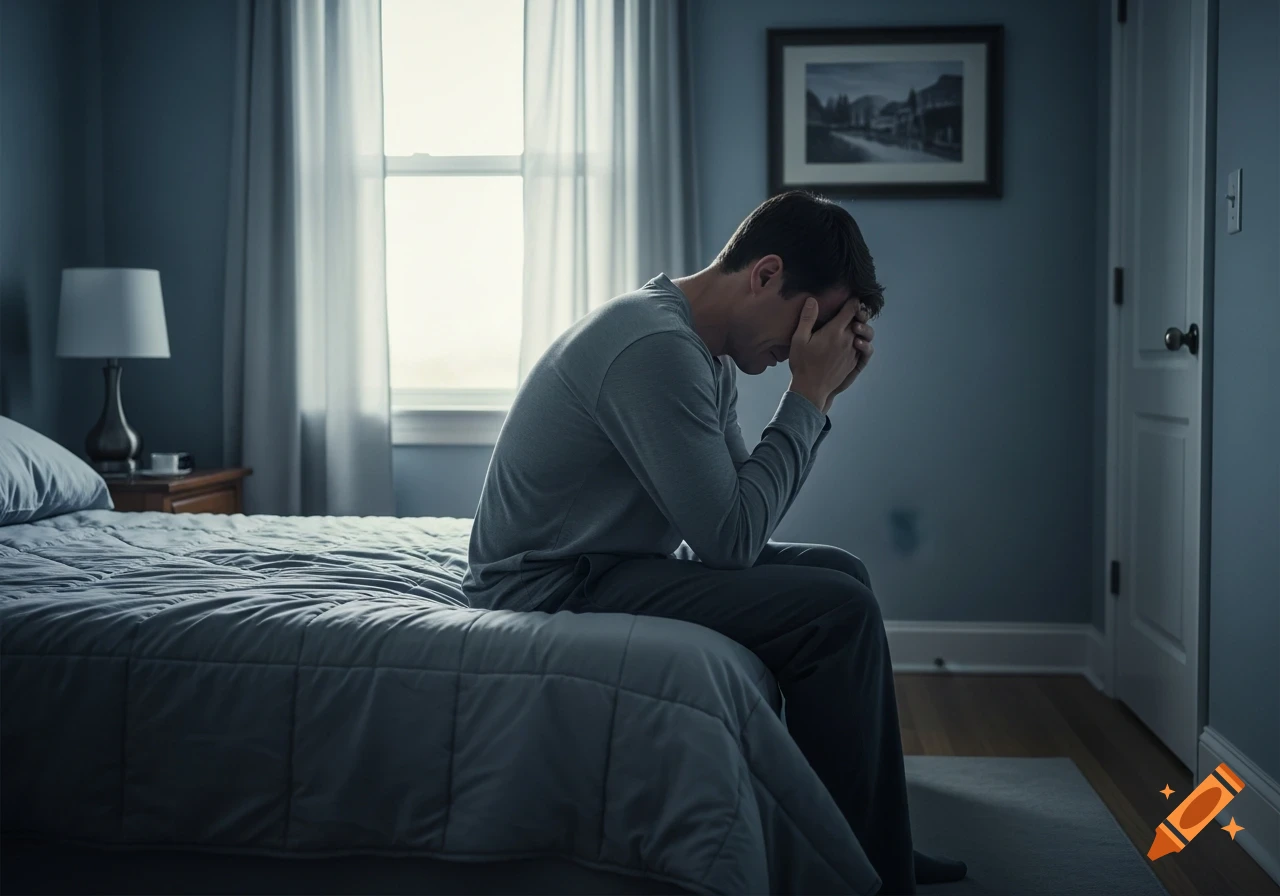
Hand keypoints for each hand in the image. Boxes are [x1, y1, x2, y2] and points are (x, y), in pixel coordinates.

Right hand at [787, 297, 860, 412]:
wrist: (811, 389)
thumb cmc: (802, 363)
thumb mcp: (799, 340)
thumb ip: (807, 319)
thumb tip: (812, 300)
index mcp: (835, 332)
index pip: (851, 309)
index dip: (853, 301)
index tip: (852, 298)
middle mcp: (848, 340)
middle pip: (861, 320)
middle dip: (858, 313)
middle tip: (853, 310)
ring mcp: (853, 352)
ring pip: (865, 334)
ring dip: (861, 328)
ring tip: (854, 326)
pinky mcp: (854, 363)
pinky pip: (864, 348)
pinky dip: (862, 341)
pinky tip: (853, 341)